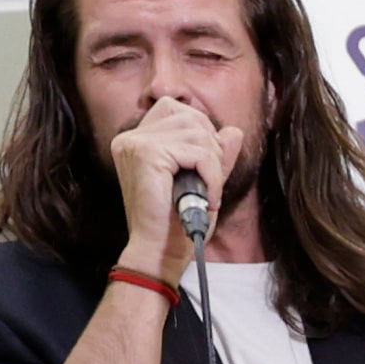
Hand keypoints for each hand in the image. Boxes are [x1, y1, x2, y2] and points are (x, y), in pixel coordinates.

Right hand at [109, 93, 239, 276]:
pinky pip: (198, 152)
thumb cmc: (176, 224)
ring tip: (206, 192)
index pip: (177, 110)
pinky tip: (206, 198)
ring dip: (213, 165)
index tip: (204, 169)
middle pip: (189, 117)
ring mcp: (135, 143)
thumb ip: (216, 155)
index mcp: (136, 140)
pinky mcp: (146, 154)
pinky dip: (212, 176)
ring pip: (197, 132)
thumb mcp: (203, 183)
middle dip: (211, 149)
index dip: (201, 135)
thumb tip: (234, 131)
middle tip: (208, 184)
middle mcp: (130, 137)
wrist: (159, 253)